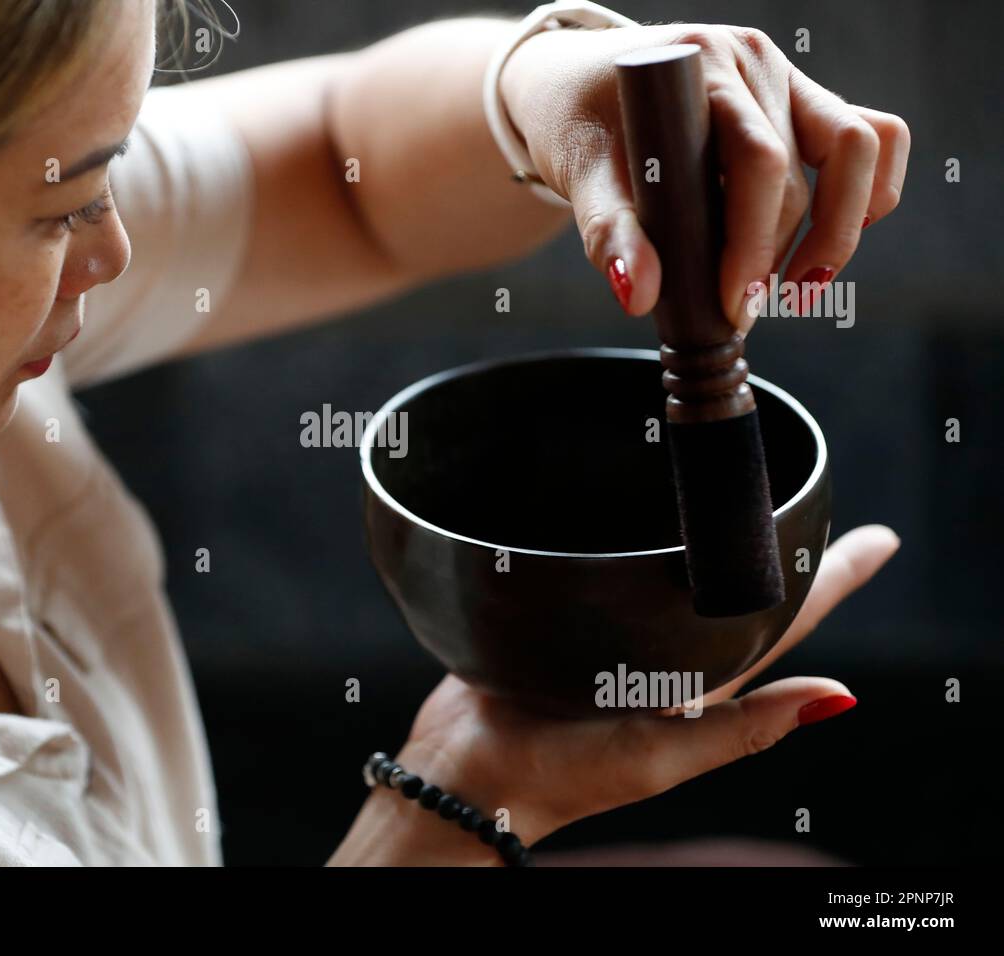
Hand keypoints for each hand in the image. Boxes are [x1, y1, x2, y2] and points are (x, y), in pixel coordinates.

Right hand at [392, 525, 899, 848]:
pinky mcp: (561, 615)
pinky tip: (628, 507)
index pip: (783, 622)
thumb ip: (745, 728)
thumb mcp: (663, 756)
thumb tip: (841, 699)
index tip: (879, 541)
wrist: (467, 769)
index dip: (833, 581)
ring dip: (704, 533)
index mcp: (699, 684)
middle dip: (776, 543)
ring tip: (735, 488)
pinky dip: (627, 536)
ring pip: (671, 570)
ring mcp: (612, 633)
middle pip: (734, 586)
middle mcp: (664, 654)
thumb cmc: (563, 776)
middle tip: (810, 492)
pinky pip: (606, 567)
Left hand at [499, 24, 909, 327]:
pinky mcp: (803, 99)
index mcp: (700, 68)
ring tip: (796, 290)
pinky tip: (826, 246)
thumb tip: (639, 295)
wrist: (577, 88)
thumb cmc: (578, 125)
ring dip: (837, 230)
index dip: (753, 242)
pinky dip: (868, 193)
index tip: (732, 303)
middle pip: (801, 170)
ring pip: (855, 150)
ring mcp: (785, 76)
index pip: (758, 161)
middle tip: (740, 311)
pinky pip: (874, 135)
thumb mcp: (581, 177)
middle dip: (776, 255)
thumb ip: (609, 235)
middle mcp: (753, 63)